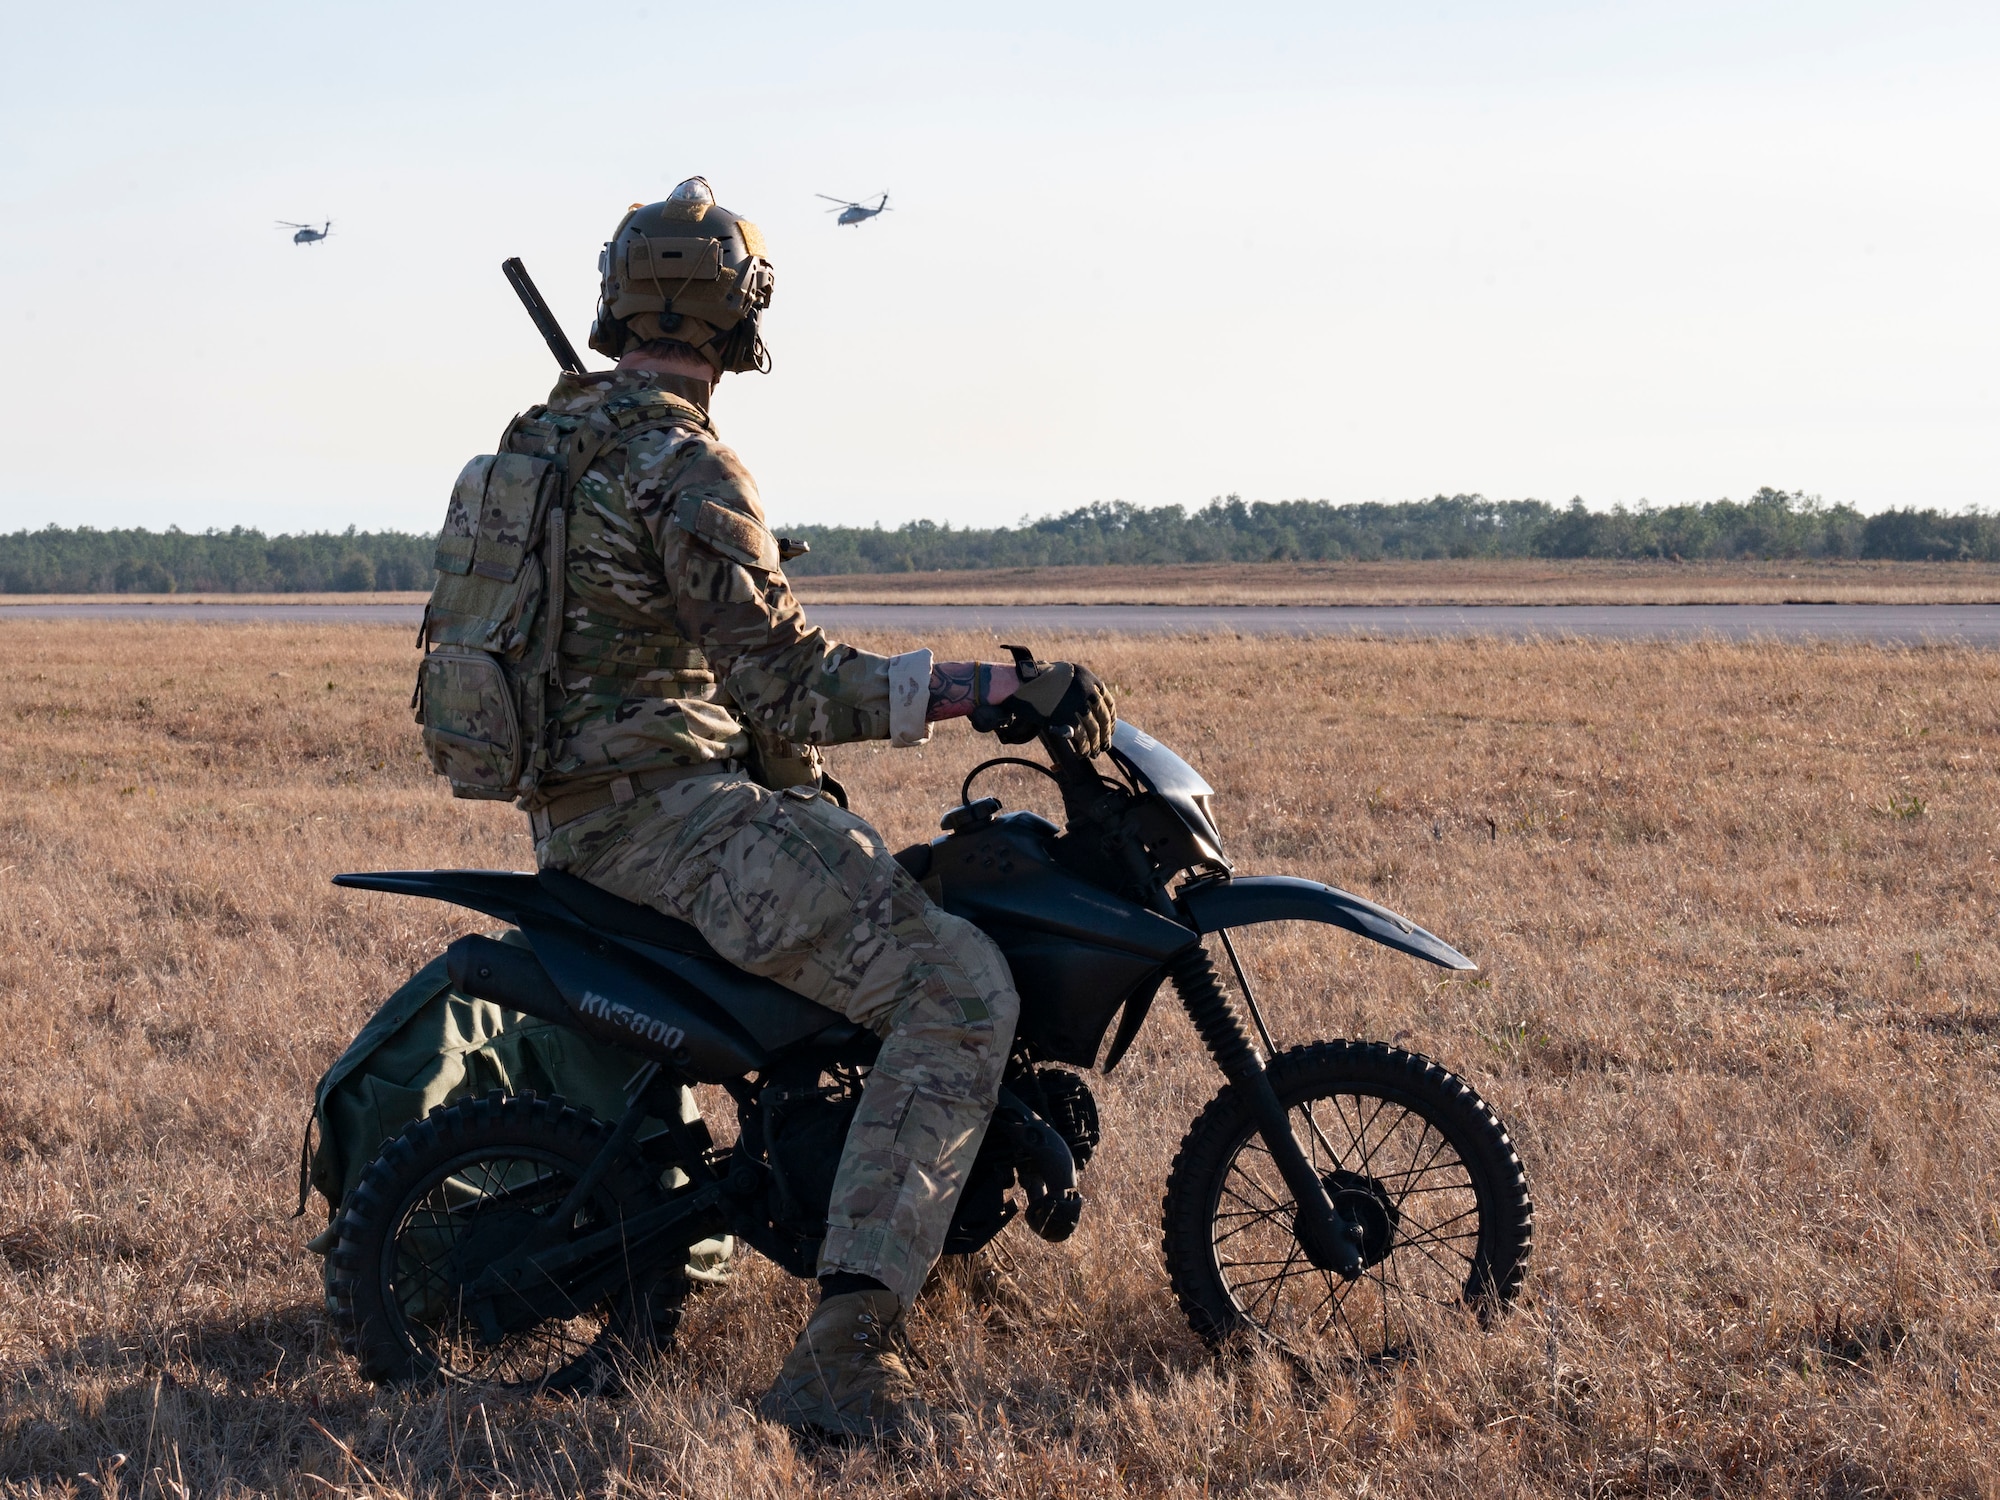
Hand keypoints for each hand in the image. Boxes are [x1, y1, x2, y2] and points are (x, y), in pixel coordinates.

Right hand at [975, 647, 1117, 756]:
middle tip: (1105, 747)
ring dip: (1095, 744)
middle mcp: (1086, 689)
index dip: (1111, 718)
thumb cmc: (1037, 682)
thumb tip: (1091, 713)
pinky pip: (1081, 735)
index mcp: (1087, 677)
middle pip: (1102, 717)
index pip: (1107, 701)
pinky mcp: (1066, 718)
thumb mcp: (1061, 681)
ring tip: (1093, 753)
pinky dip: (1083, 746)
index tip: (1111, 730)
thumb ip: (1077, 694)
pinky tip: (1082, 752)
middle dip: (1105, 735)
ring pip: (1093, 729)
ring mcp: (1077, 703)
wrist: (1018, 683)